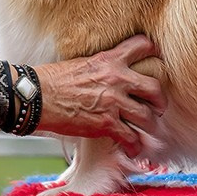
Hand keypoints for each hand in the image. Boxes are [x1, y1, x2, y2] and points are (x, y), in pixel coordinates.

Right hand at [36, 35, 166, 157]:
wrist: (36, 96)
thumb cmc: (52, 79)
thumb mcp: (82, 62)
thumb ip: (101, 66)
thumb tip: (109, 73)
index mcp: (109, 59)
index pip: (142, 46)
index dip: (153, 53)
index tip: (157, 61)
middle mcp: (116, 79)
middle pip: (155, 88)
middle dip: (160, 100)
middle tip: (157, 107)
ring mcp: (113, 102)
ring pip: (147, 116)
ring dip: (149, 127)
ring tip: (146, 131)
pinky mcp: (106, 124)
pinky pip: (131, 138)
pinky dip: (134, 146)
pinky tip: (133, 149)